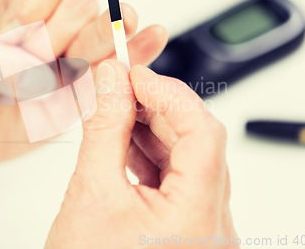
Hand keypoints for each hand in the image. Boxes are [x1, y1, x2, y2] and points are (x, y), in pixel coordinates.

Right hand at [44, 62, 236, 247]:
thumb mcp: (91, 194)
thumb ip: (104, 129)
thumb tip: (110, 81)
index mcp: (198, 220)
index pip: (203, 133)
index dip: (170, 94)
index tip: (134, 74)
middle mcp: (213, 228)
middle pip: (197, 142)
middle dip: (157, 107)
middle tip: (119, 85)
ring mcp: (203, 230)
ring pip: (187, 159)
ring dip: (152, 128)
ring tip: (116, 109)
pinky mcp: (187, 229)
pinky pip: (177, 179)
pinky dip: (151, 153)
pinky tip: (125, 138)